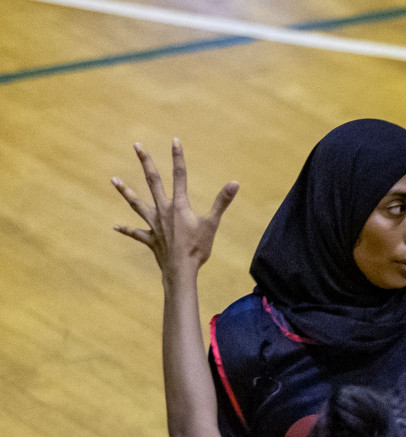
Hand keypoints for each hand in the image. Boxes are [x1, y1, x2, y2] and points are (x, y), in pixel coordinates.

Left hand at [113, 139, 237, 280]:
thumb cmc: (197, 248)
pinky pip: (135, 233)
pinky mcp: (150, 239)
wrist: (180, 269)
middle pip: (152, 181)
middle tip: (137, 146)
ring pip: (136, 204)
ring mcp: (153, 224)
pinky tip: (116, 227)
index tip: (175, 141)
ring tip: (114, 180)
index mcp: (178, 205)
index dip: (178, 157)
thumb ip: (222, 202)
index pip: (180, 176)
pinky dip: (126, 230)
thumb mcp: (212, 224)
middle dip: (146, 162)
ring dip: (125, 191)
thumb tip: (234, 183)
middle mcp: (162, 210)